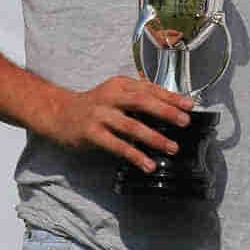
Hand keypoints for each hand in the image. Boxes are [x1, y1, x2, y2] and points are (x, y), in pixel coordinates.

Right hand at [38, 75, 193, 172]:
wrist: (59, 113)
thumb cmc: (94, 105)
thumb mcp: (115, 94)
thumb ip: (138, 97)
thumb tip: (170, 108)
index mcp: (120, 85)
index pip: (150, 89)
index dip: (171, 97)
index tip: (190, 105)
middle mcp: (111, 97)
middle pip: (143, 102)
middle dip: (166, 112)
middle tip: (185, 122)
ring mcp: (100, 115)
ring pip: (132, 126)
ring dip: (154, 138)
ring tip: (172, 148)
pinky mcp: (92, 133)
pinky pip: (117, 146)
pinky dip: (135, 156)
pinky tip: (148, 164)